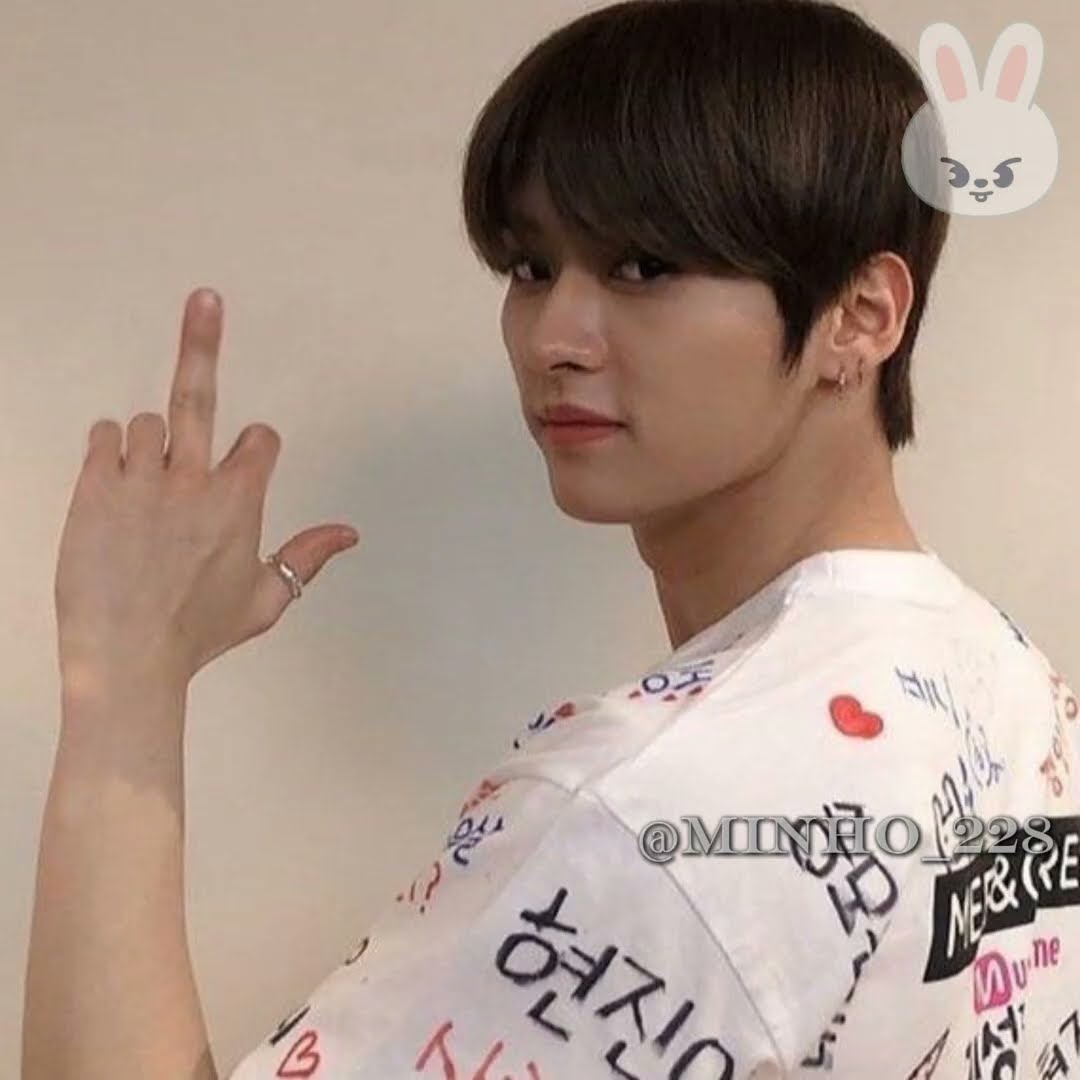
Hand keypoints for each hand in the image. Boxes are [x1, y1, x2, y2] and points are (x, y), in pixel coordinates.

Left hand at [54, 288, 359, 690]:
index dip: (255, 449)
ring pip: (149, 422)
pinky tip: (116, 480)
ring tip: (147, 486)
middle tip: (205, 300)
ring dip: (152, 443)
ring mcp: (140, 479)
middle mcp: (192, 480)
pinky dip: (111, 448)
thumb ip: (307, 557)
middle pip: (202, 395)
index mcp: (240, 502)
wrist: (127, 658)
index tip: (243, 464)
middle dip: (206, 342)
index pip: (259, 441)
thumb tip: (349, 533)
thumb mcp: (265, 600)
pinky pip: (104, 436)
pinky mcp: (94, 487)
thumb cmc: (197, 633)